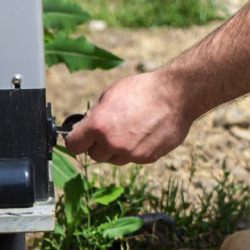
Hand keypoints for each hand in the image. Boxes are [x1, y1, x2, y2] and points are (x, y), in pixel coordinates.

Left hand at [63, 71, 192, 164]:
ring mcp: (130, 154)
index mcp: (99, 125)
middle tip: (111, 129)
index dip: (77, 140)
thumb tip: (85, 128)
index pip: (74, 145)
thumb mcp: (111, 94)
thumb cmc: (143, 90)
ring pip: (115, 159)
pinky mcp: (147, 158)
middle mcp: (112, 143)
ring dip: (117, 149)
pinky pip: (133, 158)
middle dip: (99, 144)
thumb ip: (95, 115)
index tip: (81, 137)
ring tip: (131, 129)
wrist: (176, 95)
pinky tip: (145, 132)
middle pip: (95, 155)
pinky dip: (135, 149)